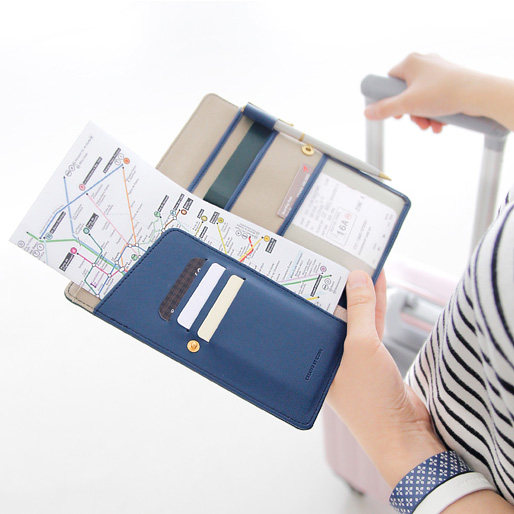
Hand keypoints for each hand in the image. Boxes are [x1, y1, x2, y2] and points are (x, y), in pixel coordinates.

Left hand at [327, 270, 444, 487]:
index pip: (312, 315)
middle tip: (343, 259)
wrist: (405, 434)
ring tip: (363, 264)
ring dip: (362, 294)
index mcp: (314, 357)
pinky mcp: (373, 359)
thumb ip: (361, 311)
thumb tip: (357, 278)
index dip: (319, 290)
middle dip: (341, 288)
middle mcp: (329, 355)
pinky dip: (376, 307)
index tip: (323, 266)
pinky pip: (372, 325)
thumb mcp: (362, 348)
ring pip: (355, 317)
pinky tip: (378, 286)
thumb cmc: (371, 402)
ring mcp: (352, 357)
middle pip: (334, 314)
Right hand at [364, 53, 486, 133]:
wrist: (478, 94)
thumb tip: (367, 112)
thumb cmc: (443, 93)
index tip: (395, 112)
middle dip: (411, 113)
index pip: (389, 80)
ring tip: (430, 125)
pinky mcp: (450, 80)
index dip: (389, 99)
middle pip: (406, 93)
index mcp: (411, 62)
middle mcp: (424, 63)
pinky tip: (440, 123)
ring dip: (423, 116)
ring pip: (422, 99)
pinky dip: (436, 113)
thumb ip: (384, 109)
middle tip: (416, 121)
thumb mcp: (407, 105)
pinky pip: (436, 99)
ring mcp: (439, 71)